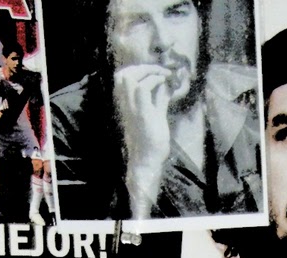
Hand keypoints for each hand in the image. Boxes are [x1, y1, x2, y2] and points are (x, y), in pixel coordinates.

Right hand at [112, 63, 173, 216]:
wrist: (148, 162)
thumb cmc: (152, 143)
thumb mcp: (156, 116)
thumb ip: (159, 101)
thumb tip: (165, 87)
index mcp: (127, 105)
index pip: (121, 79)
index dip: (136, 69)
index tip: (155, 72)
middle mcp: (126, 106)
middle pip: (122, 75)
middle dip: (142, 67)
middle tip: (159, 71)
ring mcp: (133, 110)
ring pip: (130, 78)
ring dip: (148, 71)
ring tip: (162, 75)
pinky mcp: (143, 115)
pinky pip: (143, 89)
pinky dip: (154, 80)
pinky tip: (164, 83)